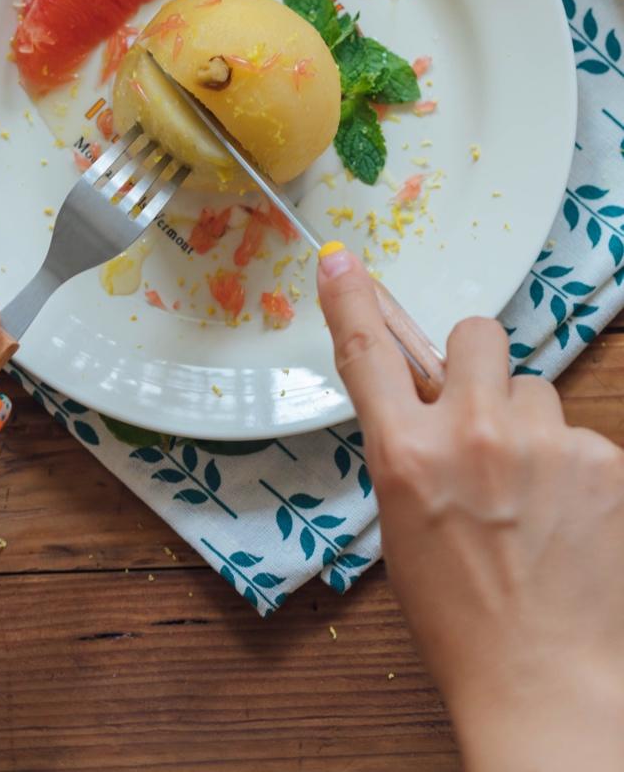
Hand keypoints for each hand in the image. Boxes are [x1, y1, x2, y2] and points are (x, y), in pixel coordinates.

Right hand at [317, 244, 623, 771]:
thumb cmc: (458, 610)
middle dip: (476, 365)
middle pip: (477, 334)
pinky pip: (577, 434)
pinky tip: (565, 515)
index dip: (352, 300)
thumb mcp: (402, 518)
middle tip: (481, 416)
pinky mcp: (602, 460)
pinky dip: (569, 464)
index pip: (369, 353)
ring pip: (533, 388)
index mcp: (407, 455)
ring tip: (528, 490)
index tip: (340, 261)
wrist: (542, 676)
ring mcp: (543, 444)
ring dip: (526, 422)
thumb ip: (409, 444)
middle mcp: (473, 435)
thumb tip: (419, 390)